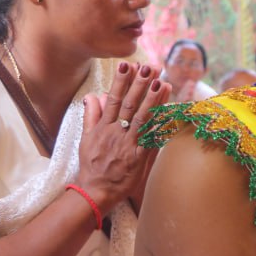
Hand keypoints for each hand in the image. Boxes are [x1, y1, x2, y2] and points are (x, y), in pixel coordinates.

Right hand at [76, 62, 170, 211]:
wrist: (96, 190)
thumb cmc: (91, 165)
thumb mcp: (85, 139)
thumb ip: (90, 116)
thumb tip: (92, 96)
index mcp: (102, 127)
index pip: (113, 98)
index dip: (121, 81)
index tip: (128, 64)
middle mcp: (115, 133)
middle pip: (129, 104)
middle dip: (140, 84)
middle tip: (150, 67)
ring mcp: (128, 144)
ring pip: (141, 118)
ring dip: (153, 100)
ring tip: (162, 82)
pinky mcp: (139, 157)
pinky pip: (152, 138)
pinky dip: (161, 125)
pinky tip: (170, 112)